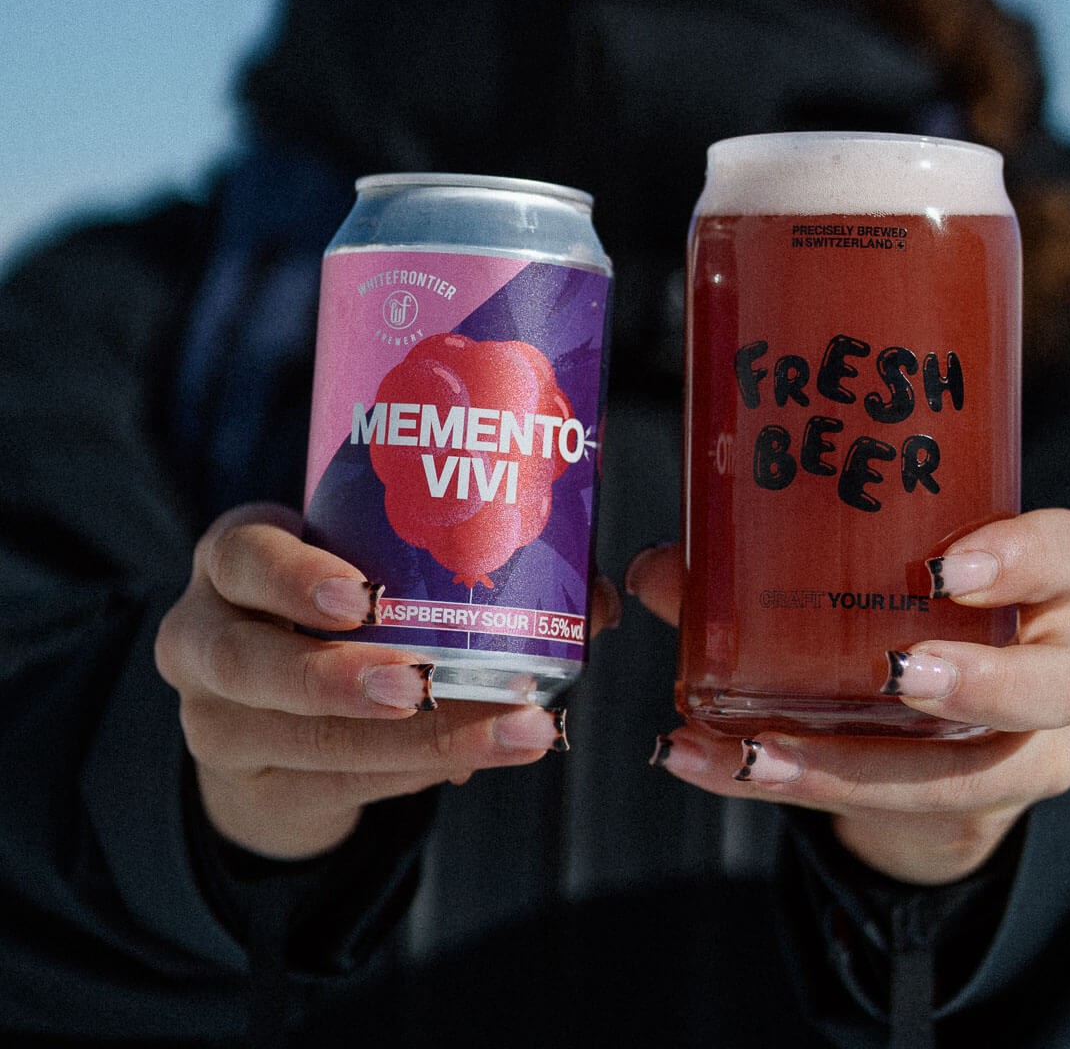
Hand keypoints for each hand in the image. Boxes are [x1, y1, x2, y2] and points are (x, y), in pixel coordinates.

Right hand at [155, 503, 618, 858]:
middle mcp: (203, 637)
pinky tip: (478, 763)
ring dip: (410, 741)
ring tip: (503, 734)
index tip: (364, 597)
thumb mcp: (366, 568)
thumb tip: (594, 597)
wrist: (270, 697)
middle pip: (250, 662)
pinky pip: (334, 784)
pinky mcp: (252, 783)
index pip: (242, 557)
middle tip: (422, 682)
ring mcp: (215, 719)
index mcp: (233, 562)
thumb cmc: (338, 606)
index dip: (296, 577)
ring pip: (302, 739)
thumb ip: (457, 566)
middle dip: (341, 678)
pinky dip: (413, 774)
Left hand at [627, 509, 1069, 884]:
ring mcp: (1026, 745)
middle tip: (895, 673)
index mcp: (1027, 581)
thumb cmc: (890, 625)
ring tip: (764, 748)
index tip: (941, 567)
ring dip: (869, 762)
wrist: (922, 741)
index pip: (1065, 550)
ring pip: (990, 769)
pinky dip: (805, 786)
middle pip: (1062, 679)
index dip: (1021, 556)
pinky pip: (904, 810)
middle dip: (981, 681)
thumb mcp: (847, 587)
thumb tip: (658, 567)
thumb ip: (755, 571)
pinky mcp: (977, 806)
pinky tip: (721, 766)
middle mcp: (1047, 660)